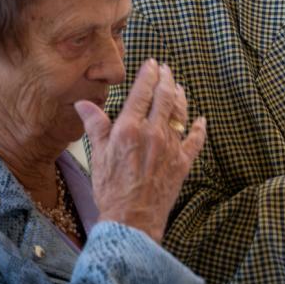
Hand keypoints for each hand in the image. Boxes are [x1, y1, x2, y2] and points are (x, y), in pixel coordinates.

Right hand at [75, 59, 205, 240]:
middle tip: (166, 69)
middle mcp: (153, 133)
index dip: (148, 75)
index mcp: (130, 128)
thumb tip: (83, 103)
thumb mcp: (98, 154)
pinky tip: (200, 120)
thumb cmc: (111, 189)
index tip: (151, 64)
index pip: (142, 92)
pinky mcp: (183, 162)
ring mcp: (171, 147)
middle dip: (166, 79)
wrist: (131, 219)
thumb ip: (95, 125)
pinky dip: (199, 128)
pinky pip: (195, 140)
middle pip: (164, 97)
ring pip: (180, 114)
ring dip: (180, 97)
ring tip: (179, 87)